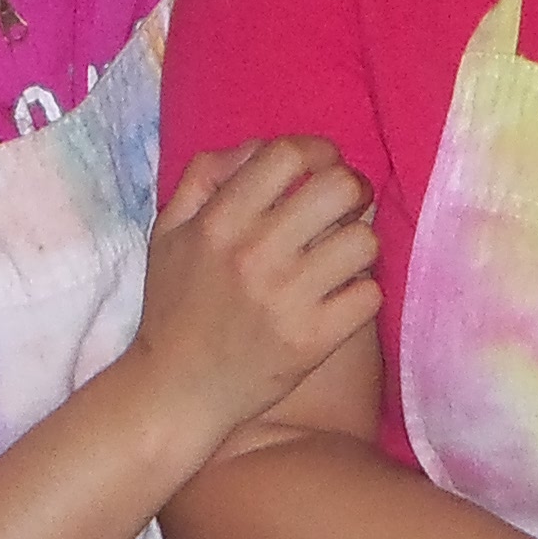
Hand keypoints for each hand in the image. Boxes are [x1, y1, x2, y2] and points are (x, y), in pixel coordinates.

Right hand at [130, 139, 381, 437]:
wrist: (177, 391)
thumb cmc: (175, 306)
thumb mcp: (168, 231)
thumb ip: (205, 176)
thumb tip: (258, 147)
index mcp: (219, 223)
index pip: (288, 155)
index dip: (317, 150)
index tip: (321, 166)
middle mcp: (255, 255)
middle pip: (340, 188)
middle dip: (353, 188)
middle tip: (346, 205)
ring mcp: (288, 299)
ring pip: (364, 240)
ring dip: (359, 243)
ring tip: (342, 256)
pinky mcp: (313, 341)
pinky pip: (369, 294)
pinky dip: (361, 293)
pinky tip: (340, 297)